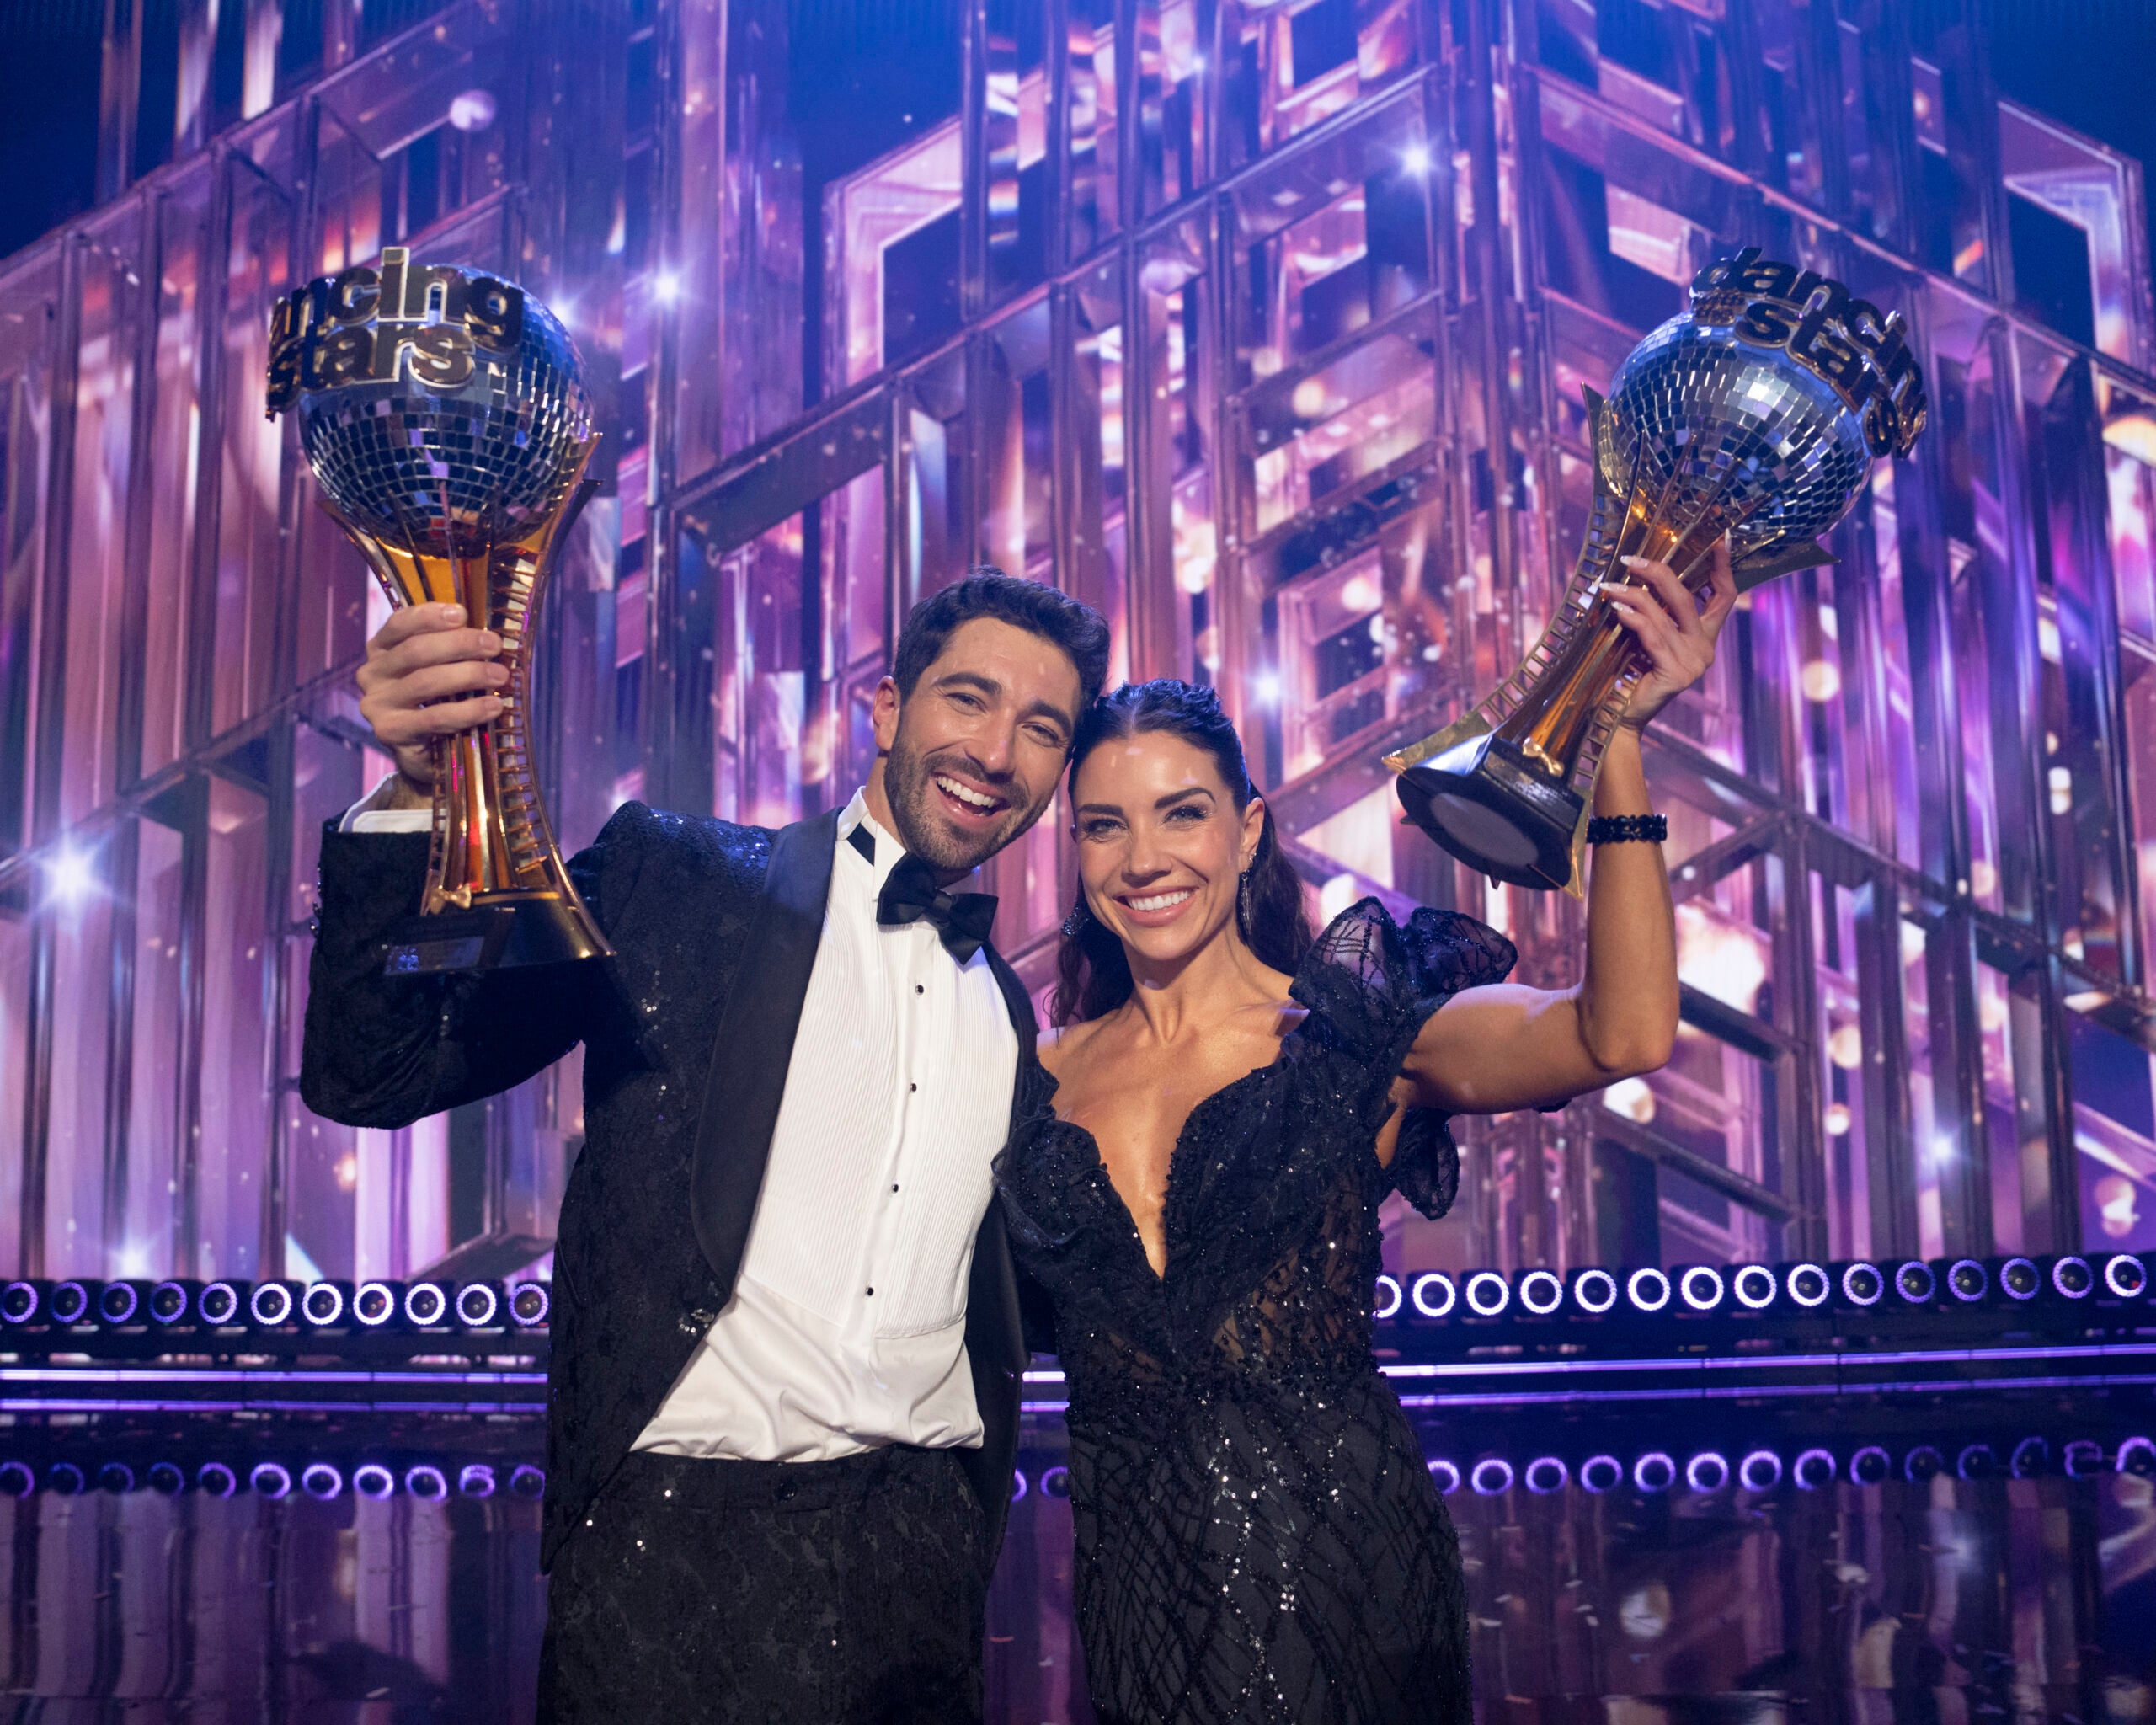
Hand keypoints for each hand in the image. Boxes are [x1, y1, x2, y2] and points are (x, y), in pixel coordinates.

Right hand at [355, 603, 507, 808]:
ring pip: (425, 682)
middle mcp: (372, 673)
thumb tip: (488, 633)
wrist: (424, 754)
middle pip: (416, 651)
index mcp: (381, 649)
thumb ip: (451, 648)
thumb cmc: (436, 700)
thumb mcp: (439, 668)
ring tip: (500, 676)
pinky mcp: (390, 732)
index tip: (462, 613)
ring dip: (468, 675)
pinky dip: (468, 711)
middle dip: (460, 644)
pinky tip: (493, 707)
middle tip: (494, 645)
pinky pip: (433, 718)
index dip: (430, 616)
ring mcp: (377, 704)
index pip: (400, 623)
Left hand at [1605, 535, 1738, 732]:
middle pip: (1687, 597)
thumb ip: (1656, 613)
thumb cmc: (1630, 673)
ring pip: (1663, 615)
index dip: (1722, 567)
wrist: (1620, 716)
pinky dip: (1632, 618)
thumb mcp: (1648, 637)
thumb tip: (1639, 574)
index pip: (1723, 596)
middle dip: (1658, 573)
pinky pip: (1652, 635)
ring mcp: (1693, 662)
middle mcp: (1704, 648)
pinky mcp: (1676, 674)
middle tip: (1630, 560)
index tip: (1718, 539)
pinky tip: (1616, 608)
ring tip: (1608, 586)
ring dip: (1633, 595)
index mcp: (1704, 637)